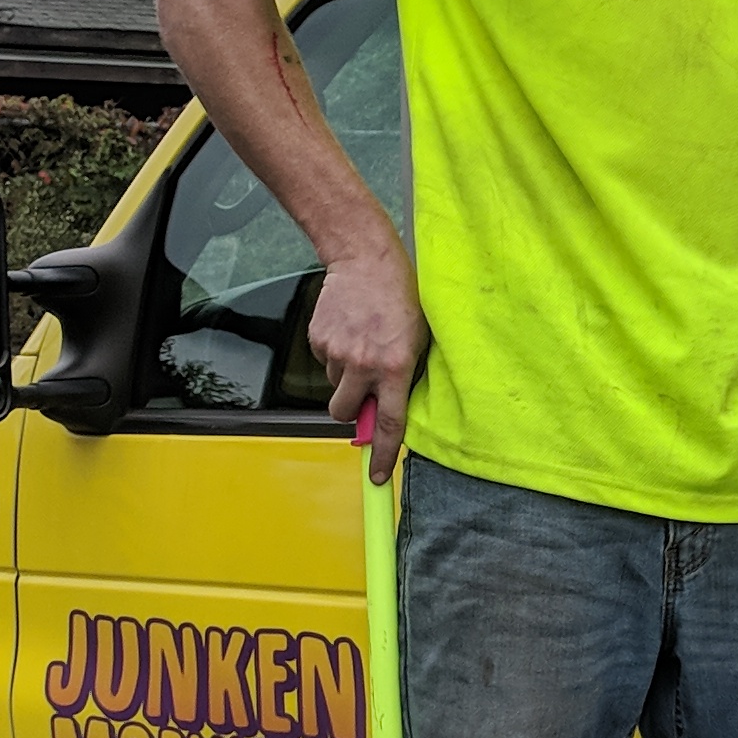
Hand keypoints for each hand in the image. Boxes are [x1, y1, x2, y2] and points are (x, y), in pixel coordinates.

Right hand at [314, 235, 428, 481]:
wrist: (365, 260)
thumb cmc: (401, 298)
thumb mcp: (419, 340)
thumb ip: (406, 377)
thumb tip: (389, 410)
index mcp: (396, 367)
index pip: (387, 423)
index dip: (381, 454)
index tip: (376, 476)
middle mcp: (364, 364)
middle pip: (344, 413)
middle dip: (350, 409)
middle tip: (362, 390)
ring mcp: (338, 352)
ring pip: (335, 387)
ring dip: (346, 377)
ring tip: (362, 345)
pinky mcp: (318, 340)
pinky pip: (325, 363)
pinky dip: (335, 355)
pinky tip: (349, 331)